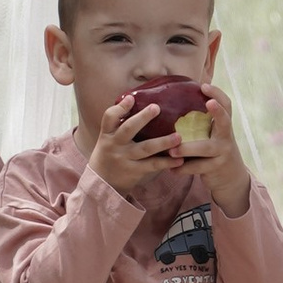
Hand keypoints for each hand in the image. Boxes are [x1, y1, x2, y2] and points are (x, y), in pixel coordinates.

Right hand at [86, 90, 185, 205]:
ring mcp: (125, 159)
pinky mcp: (134, 172)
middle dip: (142, 118)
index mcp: (107, 134)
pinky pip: (152, 165)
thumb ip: (120, 125)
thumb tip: (140, 102)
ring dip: (163, 142)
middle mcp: (115, 145)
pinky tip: (180, 159)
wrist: (102, 184)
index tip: (131, 98)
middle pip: (128, 129)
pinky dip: (167, 162)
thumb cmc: (109, 155)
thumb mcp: (108, 139)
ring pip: (145, 148)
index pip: (109, 117)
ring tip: (178, 137)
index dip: (120, 107)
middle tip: (156, 107)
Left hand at [175, 77, 251, 215]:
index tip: (204, 85)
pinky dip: (183, 168)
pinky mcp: (216, 168)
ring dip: (187, 148)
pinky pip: (199, 167)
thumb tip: (175, 100)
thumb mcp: (212, 134)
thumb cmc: (214, 150)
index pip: (226, 105)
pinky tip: (171, 169)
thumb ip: (201, 122)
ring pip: (206, 148)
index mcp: (223, 125)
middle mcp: (226, 136)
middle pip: (225, 122)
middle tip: (208, 103)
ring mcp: (223, 152)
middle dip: (218, 112)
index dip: (217, 93)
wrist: (231, 177)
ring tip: (171, 150)